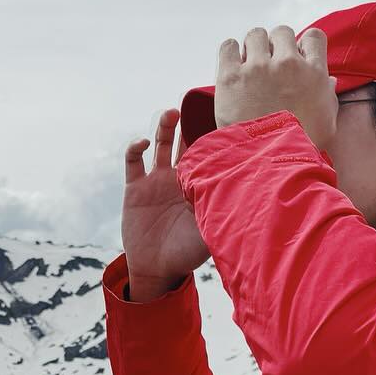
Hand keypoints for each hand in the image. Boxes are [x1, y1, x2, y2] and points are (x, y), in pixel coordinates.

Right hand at [121, 107, 210, 288]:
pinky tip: (143, 143)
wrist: (156, 269)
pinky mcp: (134, 187)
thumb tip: (242, 198)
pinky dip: (136, 148)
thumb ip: (220, 214)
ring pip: (161, 145)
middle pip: (186, 143)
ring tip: (171, 113)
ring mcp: (155, 181)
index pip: (208, 156)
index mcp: (198, 186)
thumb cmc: (187, 254)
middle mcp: (177, 178)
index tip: (224, 121)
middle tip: (197, 105)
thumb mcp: (209, 234)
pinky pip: (133, 161)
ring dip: (165, 127)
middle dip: (191, 124)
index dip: (214, 139)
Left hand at [214, 24, 337, 157]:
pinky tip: (233, 67)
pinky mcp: (231, 76)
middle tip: (270, 67)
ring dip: (253, 48)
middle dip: (276, 46)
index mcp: (314, 73)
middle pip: (282, 32)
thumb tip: (328, 82)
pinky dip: (230, 52)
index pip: (313, 36)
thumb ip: (328, 98)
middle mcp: (288, 64)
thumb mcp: (328, 124)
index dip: (303, 45)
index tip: (296, 59)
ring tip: (250, 68)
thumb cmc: (301, 147)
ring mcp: (258, 68)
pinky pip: (229, 47)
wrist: (269, 162)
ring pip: (255, 35)